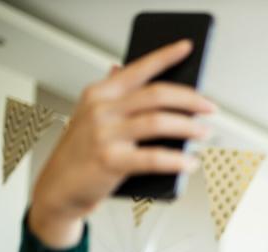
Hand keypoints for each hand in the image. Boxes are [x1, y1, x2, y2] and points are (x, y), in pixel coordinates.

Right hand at [31, 39, 215, 228]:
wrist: (58, 188)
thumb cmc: (82, 153)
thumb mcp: (92, 117)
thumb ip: (113, 95)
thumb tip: (124, 68)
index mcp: (99, 94)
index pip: (138, 68)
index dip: (165, 56)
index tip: (187, 48)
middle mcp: (101, 110)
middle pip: (156, 95)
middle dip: (190, 99)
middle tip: (209, 107)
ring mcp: (104, 135)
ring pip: (158, 122)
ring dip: (188, 127)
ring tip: (203, 132)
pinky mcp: (110, 161)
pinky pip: (154, 158)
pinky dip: (177, 160)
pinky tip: (190, 162)